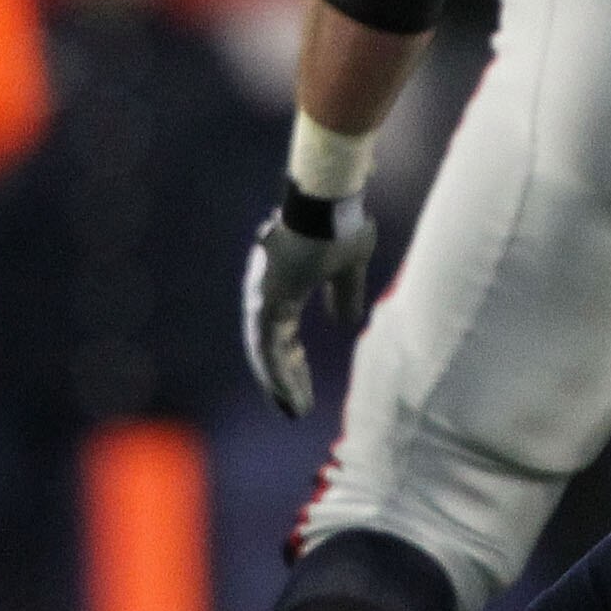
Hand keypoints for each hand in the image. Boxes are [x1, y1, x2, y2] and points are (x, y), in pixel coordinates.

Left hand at [241, 193, 375, 417]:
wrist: (329, 201)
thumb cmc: (340, 225)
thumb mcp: (349, 268)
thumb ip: (345, 296)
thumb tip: (346, 322)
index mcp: (284, 288)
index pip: (283, 337)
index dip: (292, 366)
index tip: (303, 389)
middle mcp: (266, 296)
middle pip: (270, 350)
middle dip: (284, 380)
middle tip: (295, 408)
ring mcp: (262, 298)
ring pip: (265, 353)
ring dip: (279, 384)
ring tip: (294, 410)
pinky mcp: (266, 301)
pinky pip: (266, 347)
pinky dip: (276, 373)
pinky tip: (288, 395)